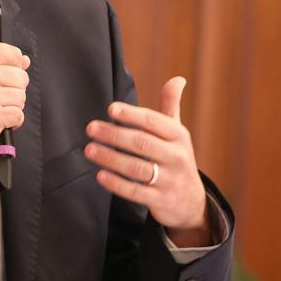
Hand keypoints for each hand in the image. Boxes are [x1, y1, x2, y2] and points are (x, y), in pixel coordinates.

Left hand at [84, 76, 210, 247]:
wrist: (191, 202)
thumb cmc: (176, 159)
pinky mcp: (161, 200)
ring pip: (136, 167)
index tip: (111, 109)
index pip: (154, 122)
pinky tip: (100, 175)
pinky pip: (136, 191)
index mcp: (179, 136)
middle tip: (91, 129)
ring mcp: (170, 180)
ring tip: (89, 150)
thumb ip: (171, 106)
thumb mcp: (177, 133)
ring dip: (110, 158)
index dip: (132, 115)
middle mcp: (177, 156)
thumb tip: (177, 79)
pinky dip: (117, 184)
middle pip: (142, 143)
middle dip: (114, 135)